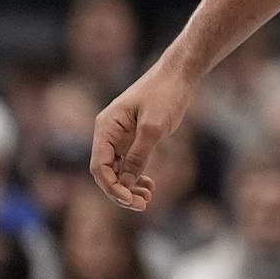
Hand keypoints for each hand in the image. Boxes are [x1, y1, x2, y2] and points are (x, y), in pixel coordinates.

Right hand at [90, 63, 194, 210]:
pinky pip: (129, 162)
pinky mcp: (134, 136)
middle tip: (143, 205)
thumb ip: (138, 155)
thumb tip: (125, 184)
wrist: (180, 73)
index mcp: (106, 127)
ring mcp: (121, 135)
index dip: (112, 187)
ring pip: (118, 169)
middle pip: (107, 171)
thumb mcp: (153, 127)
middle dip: (121, 191)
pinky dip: (137, 175)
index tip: (130, 200)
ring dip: (130, 186)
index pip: (99, 167)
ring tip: (148, 199)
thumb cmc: (165, 94)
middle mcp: (108, 132)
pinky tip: (150, 185)